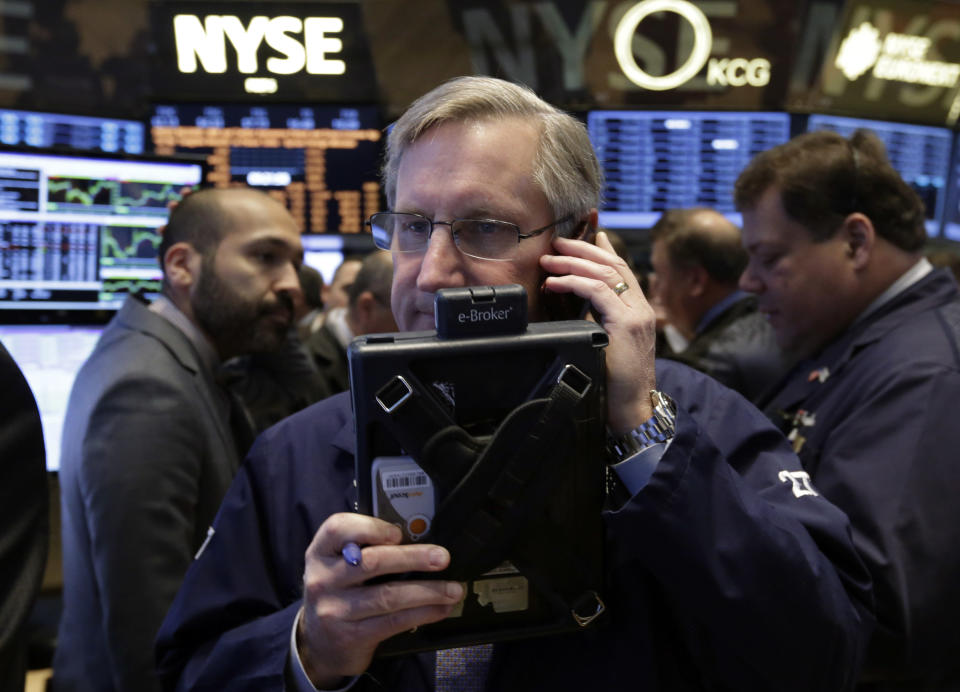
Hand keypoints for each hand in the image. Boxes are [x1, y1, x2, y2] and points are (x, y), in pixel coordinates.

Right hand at [298, 512, 463, 686]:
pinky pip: (394, 621)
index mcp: (321, 552)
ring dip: (428, 591)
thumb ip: (365, 548)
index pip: (338, 528)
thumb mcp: (338, 565)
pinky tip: (440, 608)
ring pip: (388, 596)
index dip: (371, 527)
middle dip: (414, 558)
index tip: (398, 533)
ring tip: (453, 589)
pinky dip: (423, 613)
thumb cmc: (338, 592)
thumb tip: (418, 540)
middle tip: (443, 558)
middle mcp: (323, 579)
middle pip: (372, 562)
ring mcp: (336, 610)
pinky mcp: (352, 636)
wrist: (318, 644)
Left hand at [540, 231, 656, 432]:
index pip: (622, 270)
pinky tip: (555, 282)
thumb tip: (579, 306)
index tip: (588, 233)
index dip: (603, 249)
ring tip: (549, 261)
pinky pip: (598, 292)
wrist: (631, 408)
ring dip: (573, 263)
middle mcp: (640, 308)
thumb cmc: (614, 382)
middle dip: (582, 249)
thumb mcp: (605, 343)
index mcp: (637, 311)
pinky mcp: (626, 325)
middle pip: (612, 265)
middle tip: (556, 243)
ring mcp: (635, 315)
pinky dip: (574, 282)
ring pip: (604, 273)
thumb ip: (597, 321)